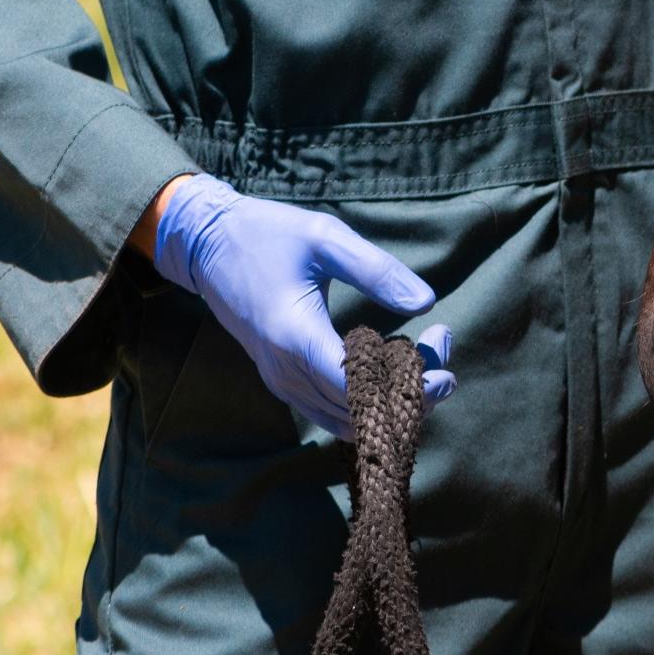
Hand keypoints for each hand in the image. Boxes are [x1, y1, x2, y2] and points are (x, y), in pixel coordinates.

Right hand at [146, 174, 454, 439]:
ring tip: (428, 352)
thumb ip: (376, 270)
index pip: (360, 390)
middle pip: (360, 412)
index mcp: (296, 337)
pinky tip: (394, 363)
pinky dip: (370, 399)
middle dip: (413, 390)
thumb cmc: (268, 234)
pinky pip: (332, 411)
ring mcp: (282, 382)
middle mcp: (286, 372)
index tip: (446, 372)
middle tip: (444, 344)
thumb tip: (427, 301)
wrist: (207, 245)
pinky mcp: (283, 381)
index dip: (408, 390)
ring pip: (348, 420)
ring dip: (393, 398)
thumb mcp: (325, 237)